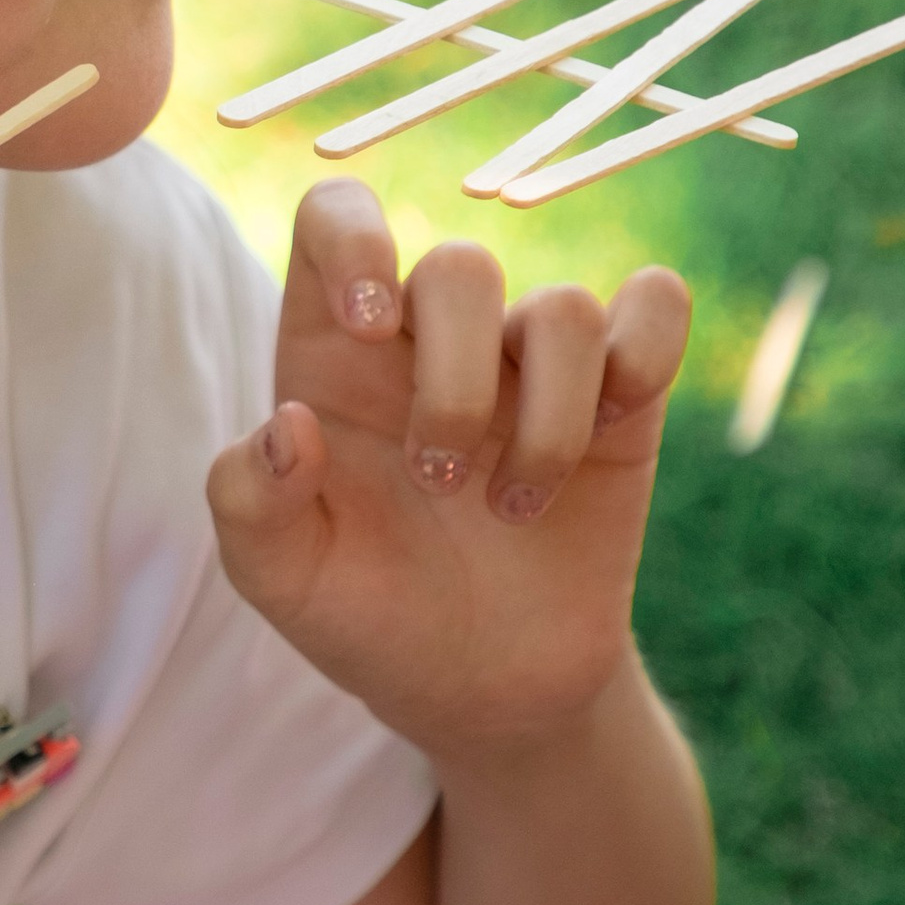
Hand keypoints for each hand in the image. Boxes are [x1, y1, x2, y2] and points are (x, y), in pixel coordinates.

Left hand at [208, 178, 689, 769]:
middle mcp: (435, 336)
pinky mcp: (620, 395)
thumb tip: (288, 424)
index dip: (355, 240)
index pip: (337, 216)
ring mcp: (530, 361)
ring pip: (564, 308)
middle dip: (455, 383)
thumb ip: (249, 502)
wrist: (481, 688)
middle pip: (463, 265)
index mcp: (337, 350)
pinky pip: (654, 310)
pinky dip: (643, 356)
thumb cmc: (367, 614)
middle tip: (438, 481)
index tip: (367, 325)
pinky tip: (602, 436)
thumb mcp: (280, 580)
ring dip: (545, 422)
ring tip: (511, 507)